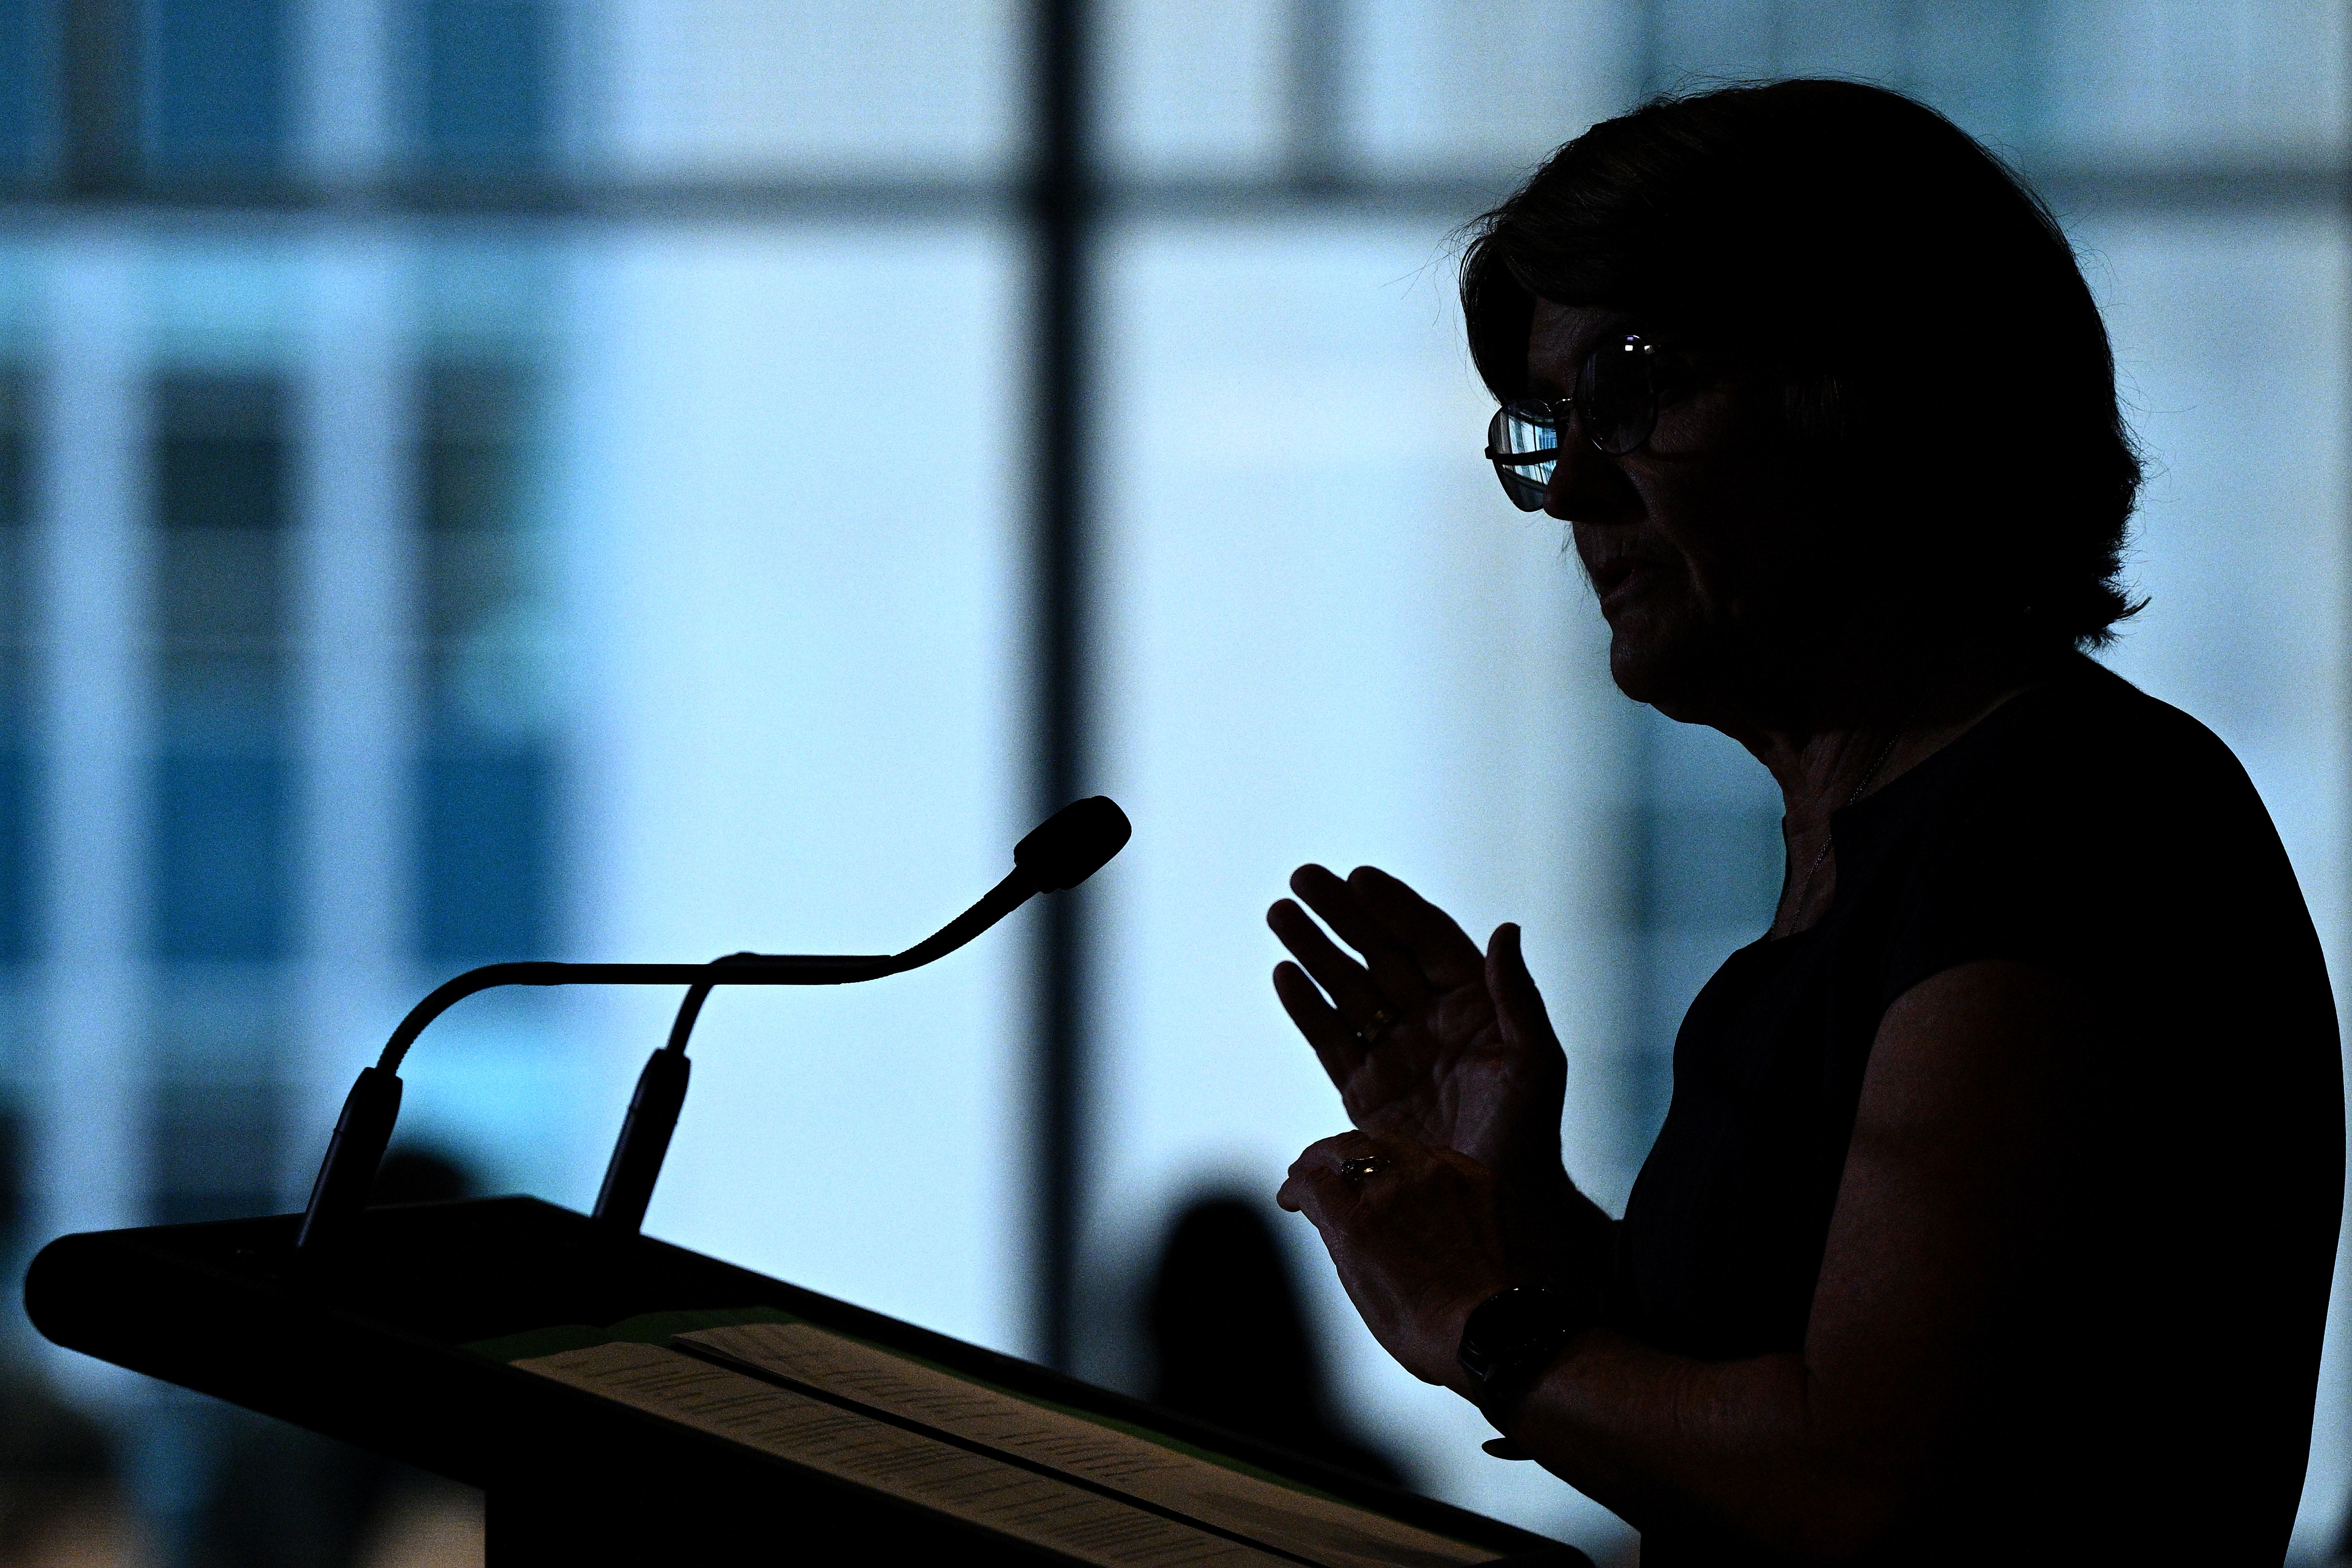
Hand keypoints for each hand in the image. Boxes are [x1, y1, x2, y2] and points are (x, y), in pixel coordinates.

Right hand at [1268, 866, 1567, 1199]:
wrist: (1497, 1205)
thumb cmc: (1529, 1133)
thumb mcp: (1536, 1062)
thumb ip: (1518, 997)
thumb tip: (1505, 930)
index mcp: (1472, 1004)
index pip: (1428, 940)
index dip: (1394, 907)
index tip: (1360, 877)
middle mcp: (1429, 1019)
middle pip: (1378, 952)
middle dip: (1342, 914)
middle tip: (1304, 878)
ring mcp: (1393, 1052)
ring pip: (1347, 987)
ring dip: (1314, 949)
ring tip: (1280, 912)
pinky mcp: (1363, 1091)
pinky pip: (1330, 1038)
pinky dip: (1306, 1007)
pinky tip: (1285, 974)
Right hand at [1277, 1131, 1517, 1394]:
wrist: (1491, 1331)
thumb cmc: (1422, 1325)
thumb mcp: (1359, 1285)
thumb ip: (1337, 1234)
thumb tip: (1319, 1205)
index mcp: (1357, 1221)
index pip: (1312, 1180)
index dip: (1296, 1186)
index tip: (1293, 1194)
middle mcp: (1395, 1187)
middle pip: (1344, 1147)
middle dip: (1322, 1156)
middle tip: (1314, 1168)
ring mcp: (1438, 1176)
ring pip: (1388, 1141)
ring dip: (1365, 1152)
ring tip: (1360, 1166)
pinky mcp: (1474, 1176)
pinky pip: (1434, 1153)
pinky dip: (1413, 1162)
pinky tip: (1411, 1177)